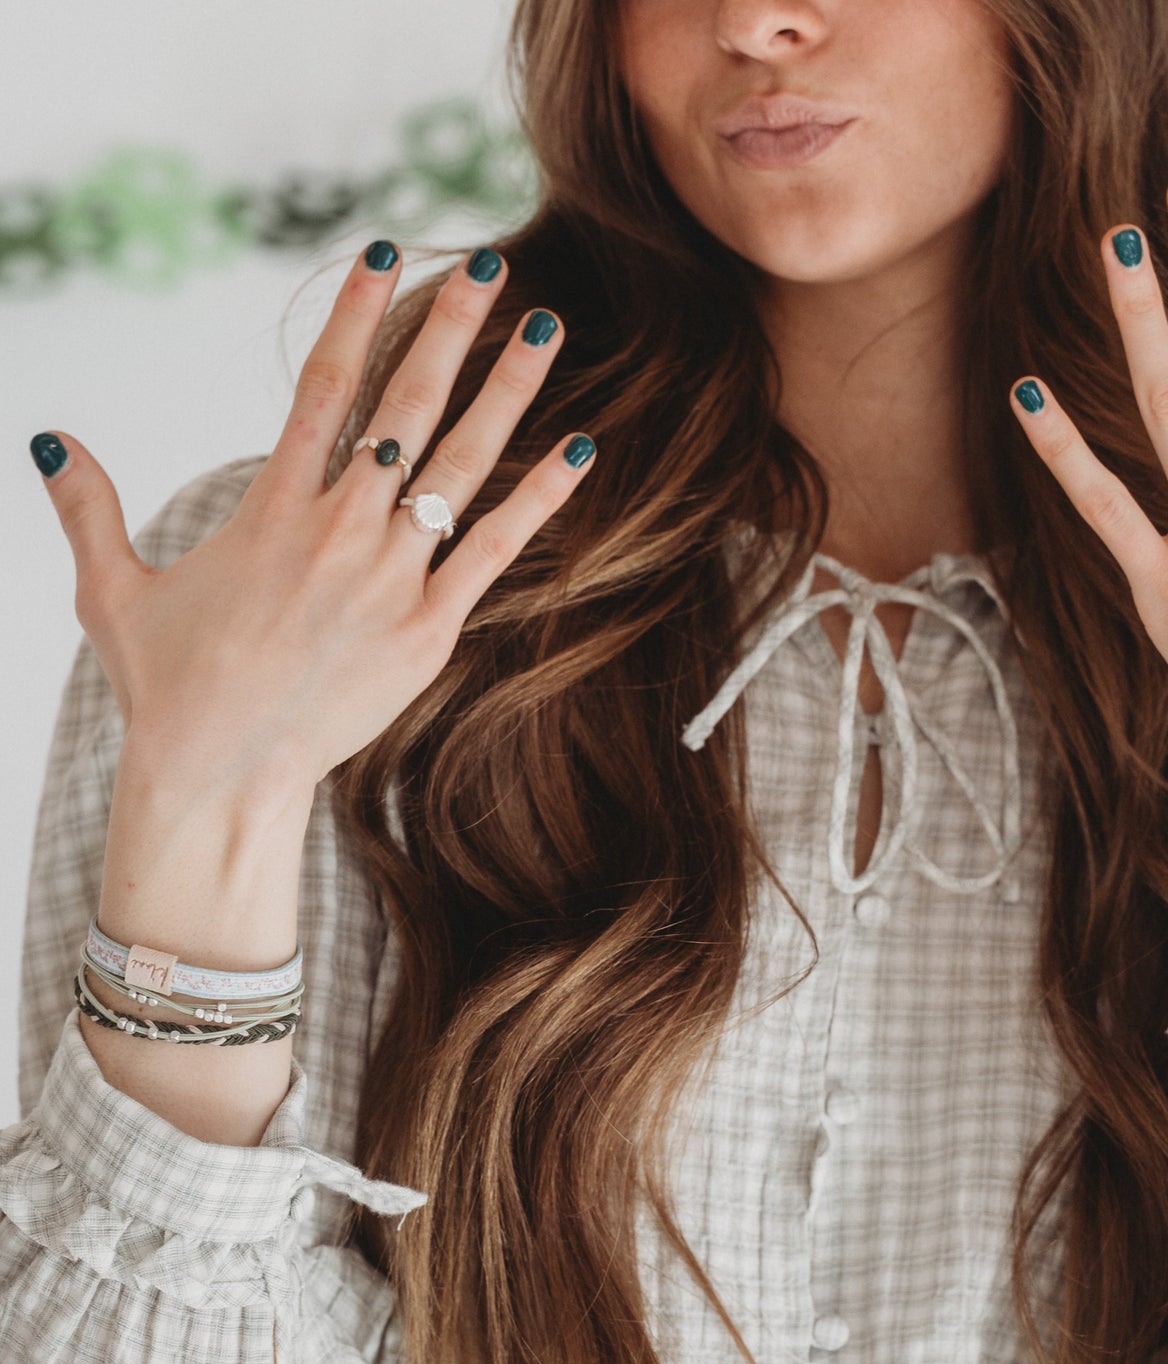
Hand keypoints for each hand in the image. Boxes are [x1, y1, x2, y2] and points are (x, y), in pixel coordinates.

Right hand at [30, 242, 596, 797]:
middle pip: (405, 408)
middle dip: (449, 330)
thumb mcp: (112, 591)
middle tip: (490, 267)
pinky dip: (539, 499)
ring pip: (460, 467)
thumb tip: (48, 439)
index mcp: (270, 509)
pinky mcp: (429, 630)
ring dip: (506, 394)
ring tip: (546, 332)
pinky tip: (581, 449)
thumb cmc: (168, 688)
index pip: (322, 386)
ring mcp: (389, 578)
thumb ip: (91, 508)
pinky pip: (495, 550)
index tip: (386, 250)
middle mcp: (338, 530)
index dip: (357, 312)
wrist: (219, 777)